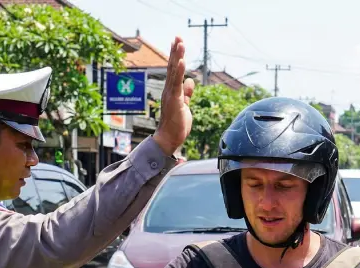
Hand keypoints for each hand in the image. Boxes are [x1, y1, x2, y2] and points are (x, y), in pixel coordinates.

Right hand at [152, 37, 195, 156]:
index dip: (176, 56)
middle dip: (175, 51)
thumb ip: (187, 93)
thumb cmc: (175, 125)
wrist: (168, 139)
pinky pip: (176, 83)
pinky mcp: (174, 100)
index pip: (174, 70)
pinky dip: (179, 71)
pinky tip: (181, 60)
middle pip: (173, 67)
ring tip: (179, 43)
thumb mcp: (185, 105)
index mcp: (172, 91)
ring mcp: (170, 94)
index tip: (177, 43)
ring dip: (177, 57)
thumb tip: (190, 81)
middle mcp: (169, 90)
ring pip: (174, 72)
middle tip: (177, 36)